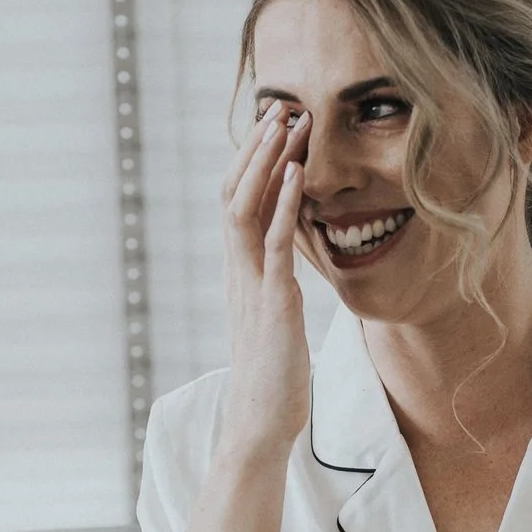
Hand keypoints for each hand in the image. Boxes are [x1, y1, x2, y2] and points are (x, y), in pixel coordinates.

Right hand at [217, 99, 312, 461]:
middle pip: (235, 195)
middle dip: (256, 151)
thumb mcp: (275, 320)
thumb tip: (286, 266)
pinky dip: (283, 205)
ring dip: (267, 164)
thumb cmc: (274, 377)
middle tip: (279, 109)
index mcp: (238, 273)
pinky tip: (296, 175)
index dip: (251, 165)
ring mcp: (251, 284)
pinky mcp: (273, 302)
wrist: (261, 422)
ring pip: (247, 209)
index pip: (236, 205)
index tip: (273, 131)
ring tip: (287, 126)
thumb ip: (275, 287)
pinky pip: (274, 244)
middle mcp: (237, 271)